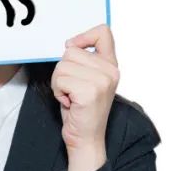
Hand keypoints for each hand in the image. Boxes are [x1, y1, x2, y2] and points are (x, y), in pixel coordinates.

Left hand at [51, 24, 119, 170]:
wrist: (85, 139)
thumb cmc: (81, 110)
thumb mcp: (87, 79)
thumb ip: (84, 60)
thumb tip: (69, 44)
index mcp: (111, 65)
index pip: (103, 32)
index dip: (83, 37)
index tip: (74, 49)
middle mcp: (110, 71)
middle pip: (71, 50)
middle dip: (63, 70)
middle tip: (71, 89)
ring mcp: (102, 81)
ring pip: (62, 65)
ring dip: (59, 83)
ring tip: (71, 96)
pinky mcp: (90, 92)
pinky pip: (60, 80)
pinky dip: (58, 92)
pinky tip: (70, 103)